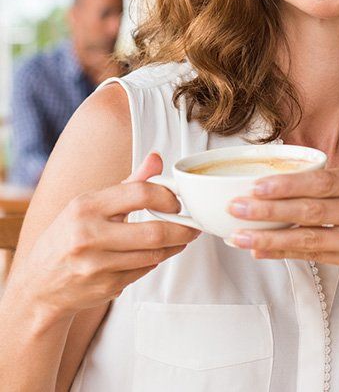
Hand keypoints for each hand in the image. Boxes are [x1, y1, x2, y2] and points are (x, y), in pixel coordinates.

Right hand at [10, 153, 199, 318]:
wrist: (39, 285)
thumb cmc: (68, 236)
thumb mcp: (90, 204)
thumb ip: (129, 183)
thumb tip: (157, 159)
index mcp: (86, 206)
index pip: (140, 193)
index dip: (167, 196)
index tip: (177, 201)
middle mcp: (88, 236)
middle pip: (153, 232)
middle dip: (182, 228)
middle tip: (193, 225)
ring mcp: (96, 265)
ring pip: (153, 255)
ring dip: (174, 246)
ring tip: (182, 237)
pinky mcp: (105, 287)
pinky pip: (144, 271)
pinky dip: (156, 260)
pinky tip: (156, 253)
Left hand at [228, 166, 338, 288]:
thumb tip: (288, 184)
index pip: (322, 182)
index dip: (287, 185)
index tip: (257, 185)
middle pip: (312, 210)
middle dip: (269, 210)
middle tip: (237, 208)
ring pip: (310, 238)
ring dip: (270, 238)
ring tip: (240, 237)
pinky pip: (317, 256)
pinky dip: (287, 253)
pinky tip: (263, 251)